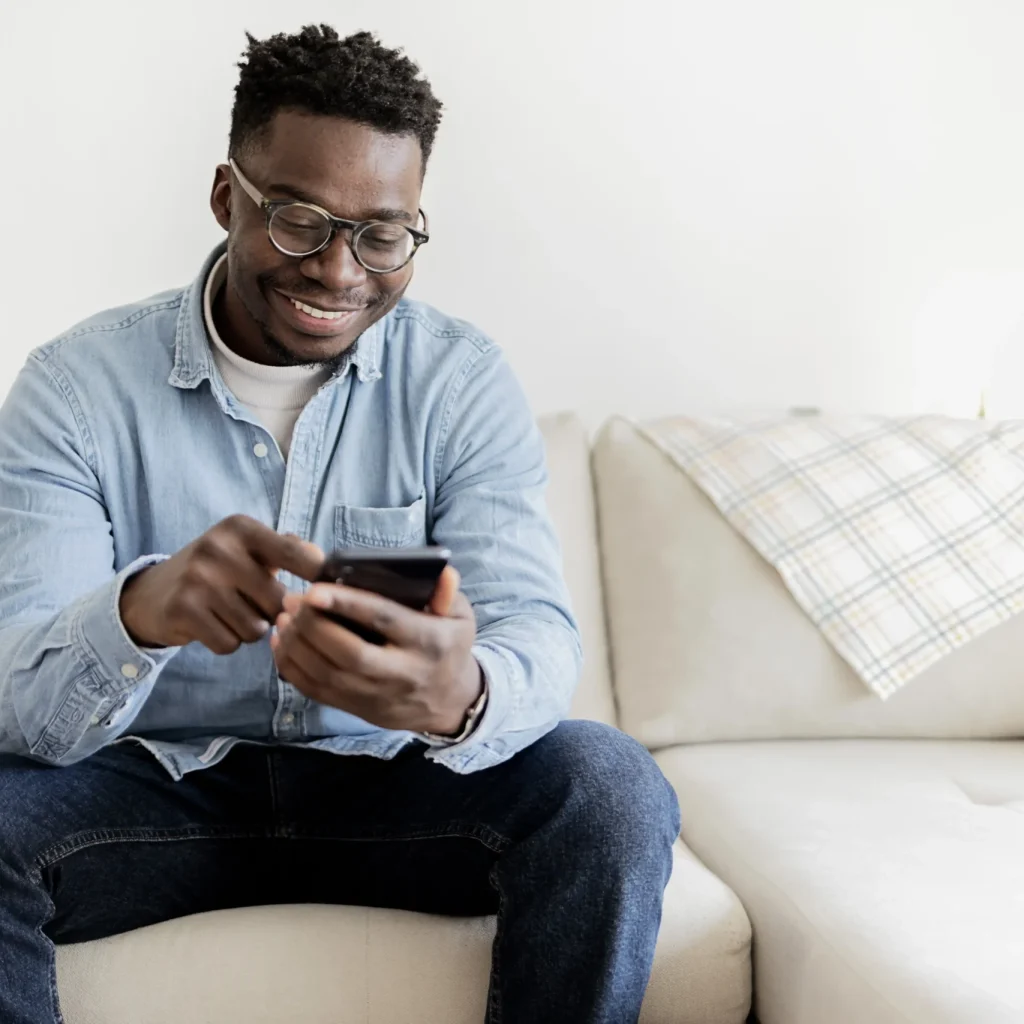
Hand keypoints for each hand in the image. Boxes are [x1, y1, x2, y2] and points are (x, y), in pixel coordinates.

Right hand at [120, 514, 323, 652]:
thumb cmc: (217, 571)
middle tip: (252, 605)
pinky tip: (212, 625)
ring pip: (255, 628)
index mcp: (241, 528)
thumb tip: (322, 559)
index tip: (326, 589)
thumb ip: (287, 550)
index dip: (317, 576)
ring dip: (248, 629)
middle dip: (272, 613)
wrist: (152, 593)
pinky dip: (226, 642)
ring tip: (229, 613)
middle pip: (277, 602)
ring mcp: (198, 579)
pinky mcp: (182, 609)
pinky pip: (229, 643)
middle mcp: (219, 548)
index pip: (296, 553)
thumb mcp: (247, 549)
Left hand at [270, 566, 483, 734]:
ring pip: (329, 675)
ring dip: (299, 646)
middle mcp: (403, 673)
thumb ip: (447, 594)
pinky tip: (283, 643)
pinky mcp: (359, 710)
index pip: (384, 621)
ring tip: (284, 617)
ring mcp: (379, 696)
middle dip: (315, 626)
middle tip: (293, 600)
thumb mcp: (460, 617)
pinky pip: (318, 692)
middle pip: (351, 653)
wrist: (450, 701)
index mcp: (428, 642)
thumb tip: (443, 574)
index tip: (314, 589)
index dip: (348, 604)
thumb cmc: (449, 646)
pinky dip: (294, 669)